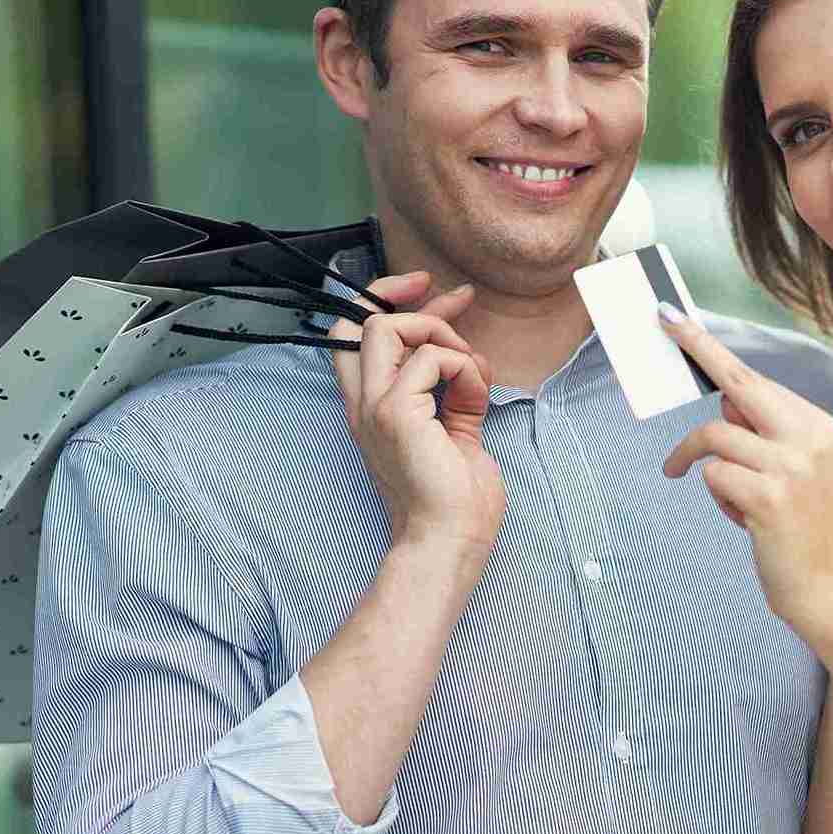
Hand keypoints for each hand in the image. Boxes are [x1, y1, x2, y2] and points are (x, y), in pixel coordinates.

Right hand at [331, 274, 505, 561]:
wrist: (450, 541)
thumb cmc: (457, 500)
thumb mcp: (454, 429)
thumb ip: (452, 393)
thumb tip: (465, 360)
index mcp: (372, 410)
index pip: (357, 338)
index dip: (392, 304)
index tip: (434, 293)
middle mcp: (363, 406)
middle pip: (355, 321)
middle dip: (400, 293)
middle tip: (455, 296)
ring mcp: (374, 409)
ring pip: (385, 327)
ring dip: (441, 333)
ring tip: (472, 369)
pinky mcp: (396, 413)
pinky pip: (433, 358)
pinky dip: (466, 368)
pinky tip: (476, 398)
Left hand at [658, 305, 832, 641]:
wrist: (831, 591)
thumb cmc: (806, 533)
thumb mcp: (798, 473)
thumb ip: (766, 437)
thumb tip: (725, 408)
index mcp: (817, 425)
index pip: (755, 378)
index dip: (711, 348)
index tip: (676, 318)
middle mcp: (808, 436)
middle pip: (736, 385)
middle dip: (697, 351)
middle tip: (663, 324)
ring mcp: (790, 465)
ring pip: (715, 436)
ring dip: (702, 463)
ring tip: (727, 497)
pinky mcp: (769, 495)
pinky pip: (713, 475)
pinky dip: (717, 496)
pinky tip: (744, 520)